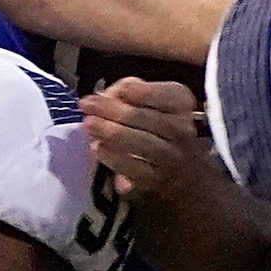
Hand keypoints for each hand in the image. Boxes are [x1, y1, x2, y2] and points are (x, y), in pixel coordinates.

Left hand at [80, 77, 205, 199]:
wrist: (171, 171)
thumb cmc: (152, 127)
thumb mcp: (147, 102)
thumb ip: (129, 93)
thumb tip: (110, 95)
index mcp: (181, 105)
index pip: (169, 96)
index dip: (144, 92)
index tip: (120, 89)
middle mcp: (182, 132)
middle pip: (151, 120)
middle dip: (116, 110)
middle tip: (89, 105)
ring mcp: (170, 159)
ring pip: (145, 144)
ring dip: (113, 133)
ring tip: (90, 124)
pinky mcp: (154, 181)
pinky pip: (135, 169)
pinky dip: (114, 158)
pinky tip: (98, 147)